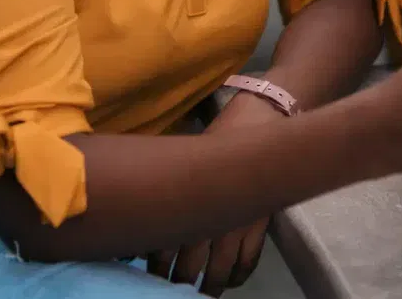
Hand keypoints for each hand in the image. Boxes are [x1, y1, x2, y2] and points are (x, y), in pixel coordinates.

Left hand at [146, 93, 275, 292]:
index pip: (165, 246)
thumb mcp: (186, 157)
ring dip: (209, 285)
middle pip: (190, 265)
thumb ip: (169, 188)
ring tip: (201, 292)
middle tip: (168, 286)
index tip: (148, 273)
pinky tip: (231, 281)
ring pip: (220, 270)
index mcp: (190, 202)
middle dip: (178, 280)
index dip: (156, 265)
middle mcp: (212, 220)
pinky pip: (249, 260)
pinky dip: (239, 275)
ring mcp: (238, 226)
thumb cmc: (216, 135)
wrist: (260, 120)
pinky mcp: (260, 225)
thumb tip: (140, 212)